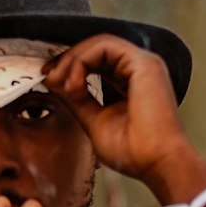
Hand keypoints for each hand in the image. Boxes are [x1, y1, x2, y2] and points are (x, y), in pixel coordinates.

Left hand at [43, 35, 205, 204]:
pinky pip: (104, 46)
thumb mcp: (94, 121)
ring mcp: (143, 63)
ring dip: (72, 60)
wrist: (157, 163)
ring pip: (98, 44)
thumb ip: (76, 99)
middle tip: (47, 76)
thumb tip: (54, 81)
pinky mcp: (143, 63)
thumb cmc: (134, 152)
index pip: (97, 62)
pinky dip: (82, 61)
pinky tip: (75, 85)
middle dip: (67, 60)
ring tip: (60, 83)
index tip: (49, 79)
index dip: (70, 66)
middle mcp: (139, 69)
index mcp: (131, 82)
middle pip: (96, 49)